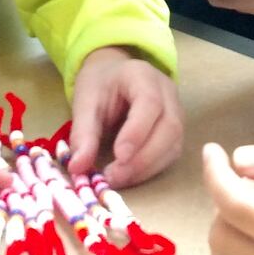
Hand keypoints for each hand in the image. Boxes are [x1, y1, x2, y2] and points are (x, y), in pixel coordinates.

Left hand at [66, 46, 182, 186]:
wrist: (113, 76)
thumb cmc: (100, 85)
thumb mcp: (85, 102)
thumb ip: (83, 134)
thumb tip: (77, 168)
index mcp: (143, 76)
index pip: (150, 103)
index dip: (137, 132)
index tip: (118, 156)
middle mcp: (167, 93)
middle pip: (169, 127)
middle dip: (143, 158)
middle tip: (114, 176)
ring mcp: (176, 112)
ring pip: (173, 144)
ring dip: (147, 167)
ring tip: (118, 179)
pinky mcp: (175, 131)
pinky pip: (171, 153)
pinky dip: (151, 169)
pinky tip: (130, 175)